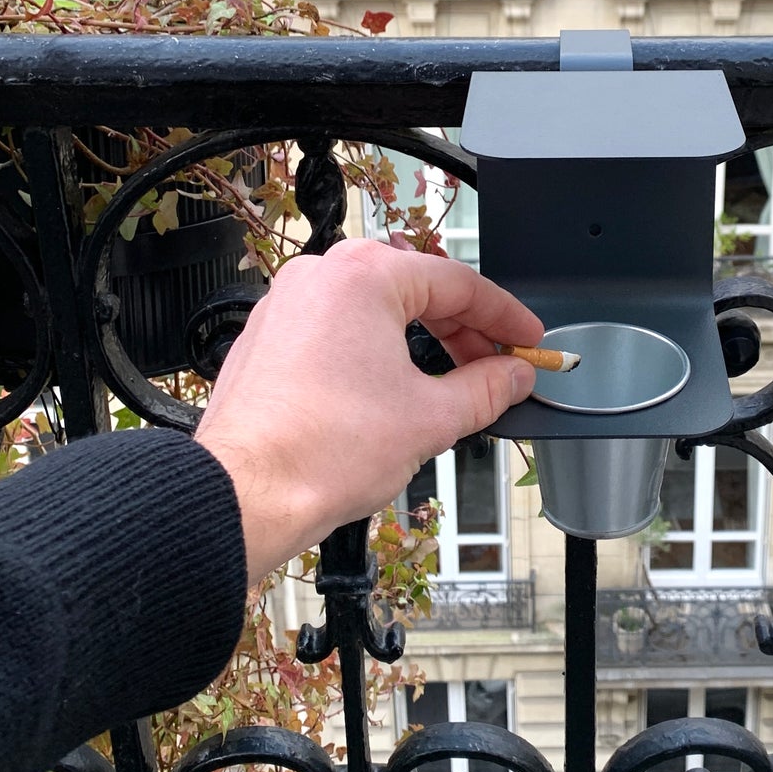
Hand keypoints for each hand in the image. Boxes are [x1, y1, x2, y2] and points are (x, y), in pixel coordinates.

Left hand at [197, 240, 542, 580]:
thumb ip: (486, 388)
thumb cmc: (321, 451)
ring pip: (376, 307)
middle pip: (417, 288)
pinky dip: (377, 349)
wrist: (245, 494)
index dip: (505, 316)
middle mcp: (322, 276)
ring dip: (422, 339)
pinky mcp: (268, 337)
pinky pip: (339, 327)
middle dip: (464, 329)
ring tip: (452, 382)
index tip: (527, 338)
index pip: (458, 283)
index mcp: (365, 277)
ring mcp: (288, 304)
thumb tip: (514, 375)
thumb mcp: (432, 418)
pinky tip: (396, 388)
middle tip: (498, 365)